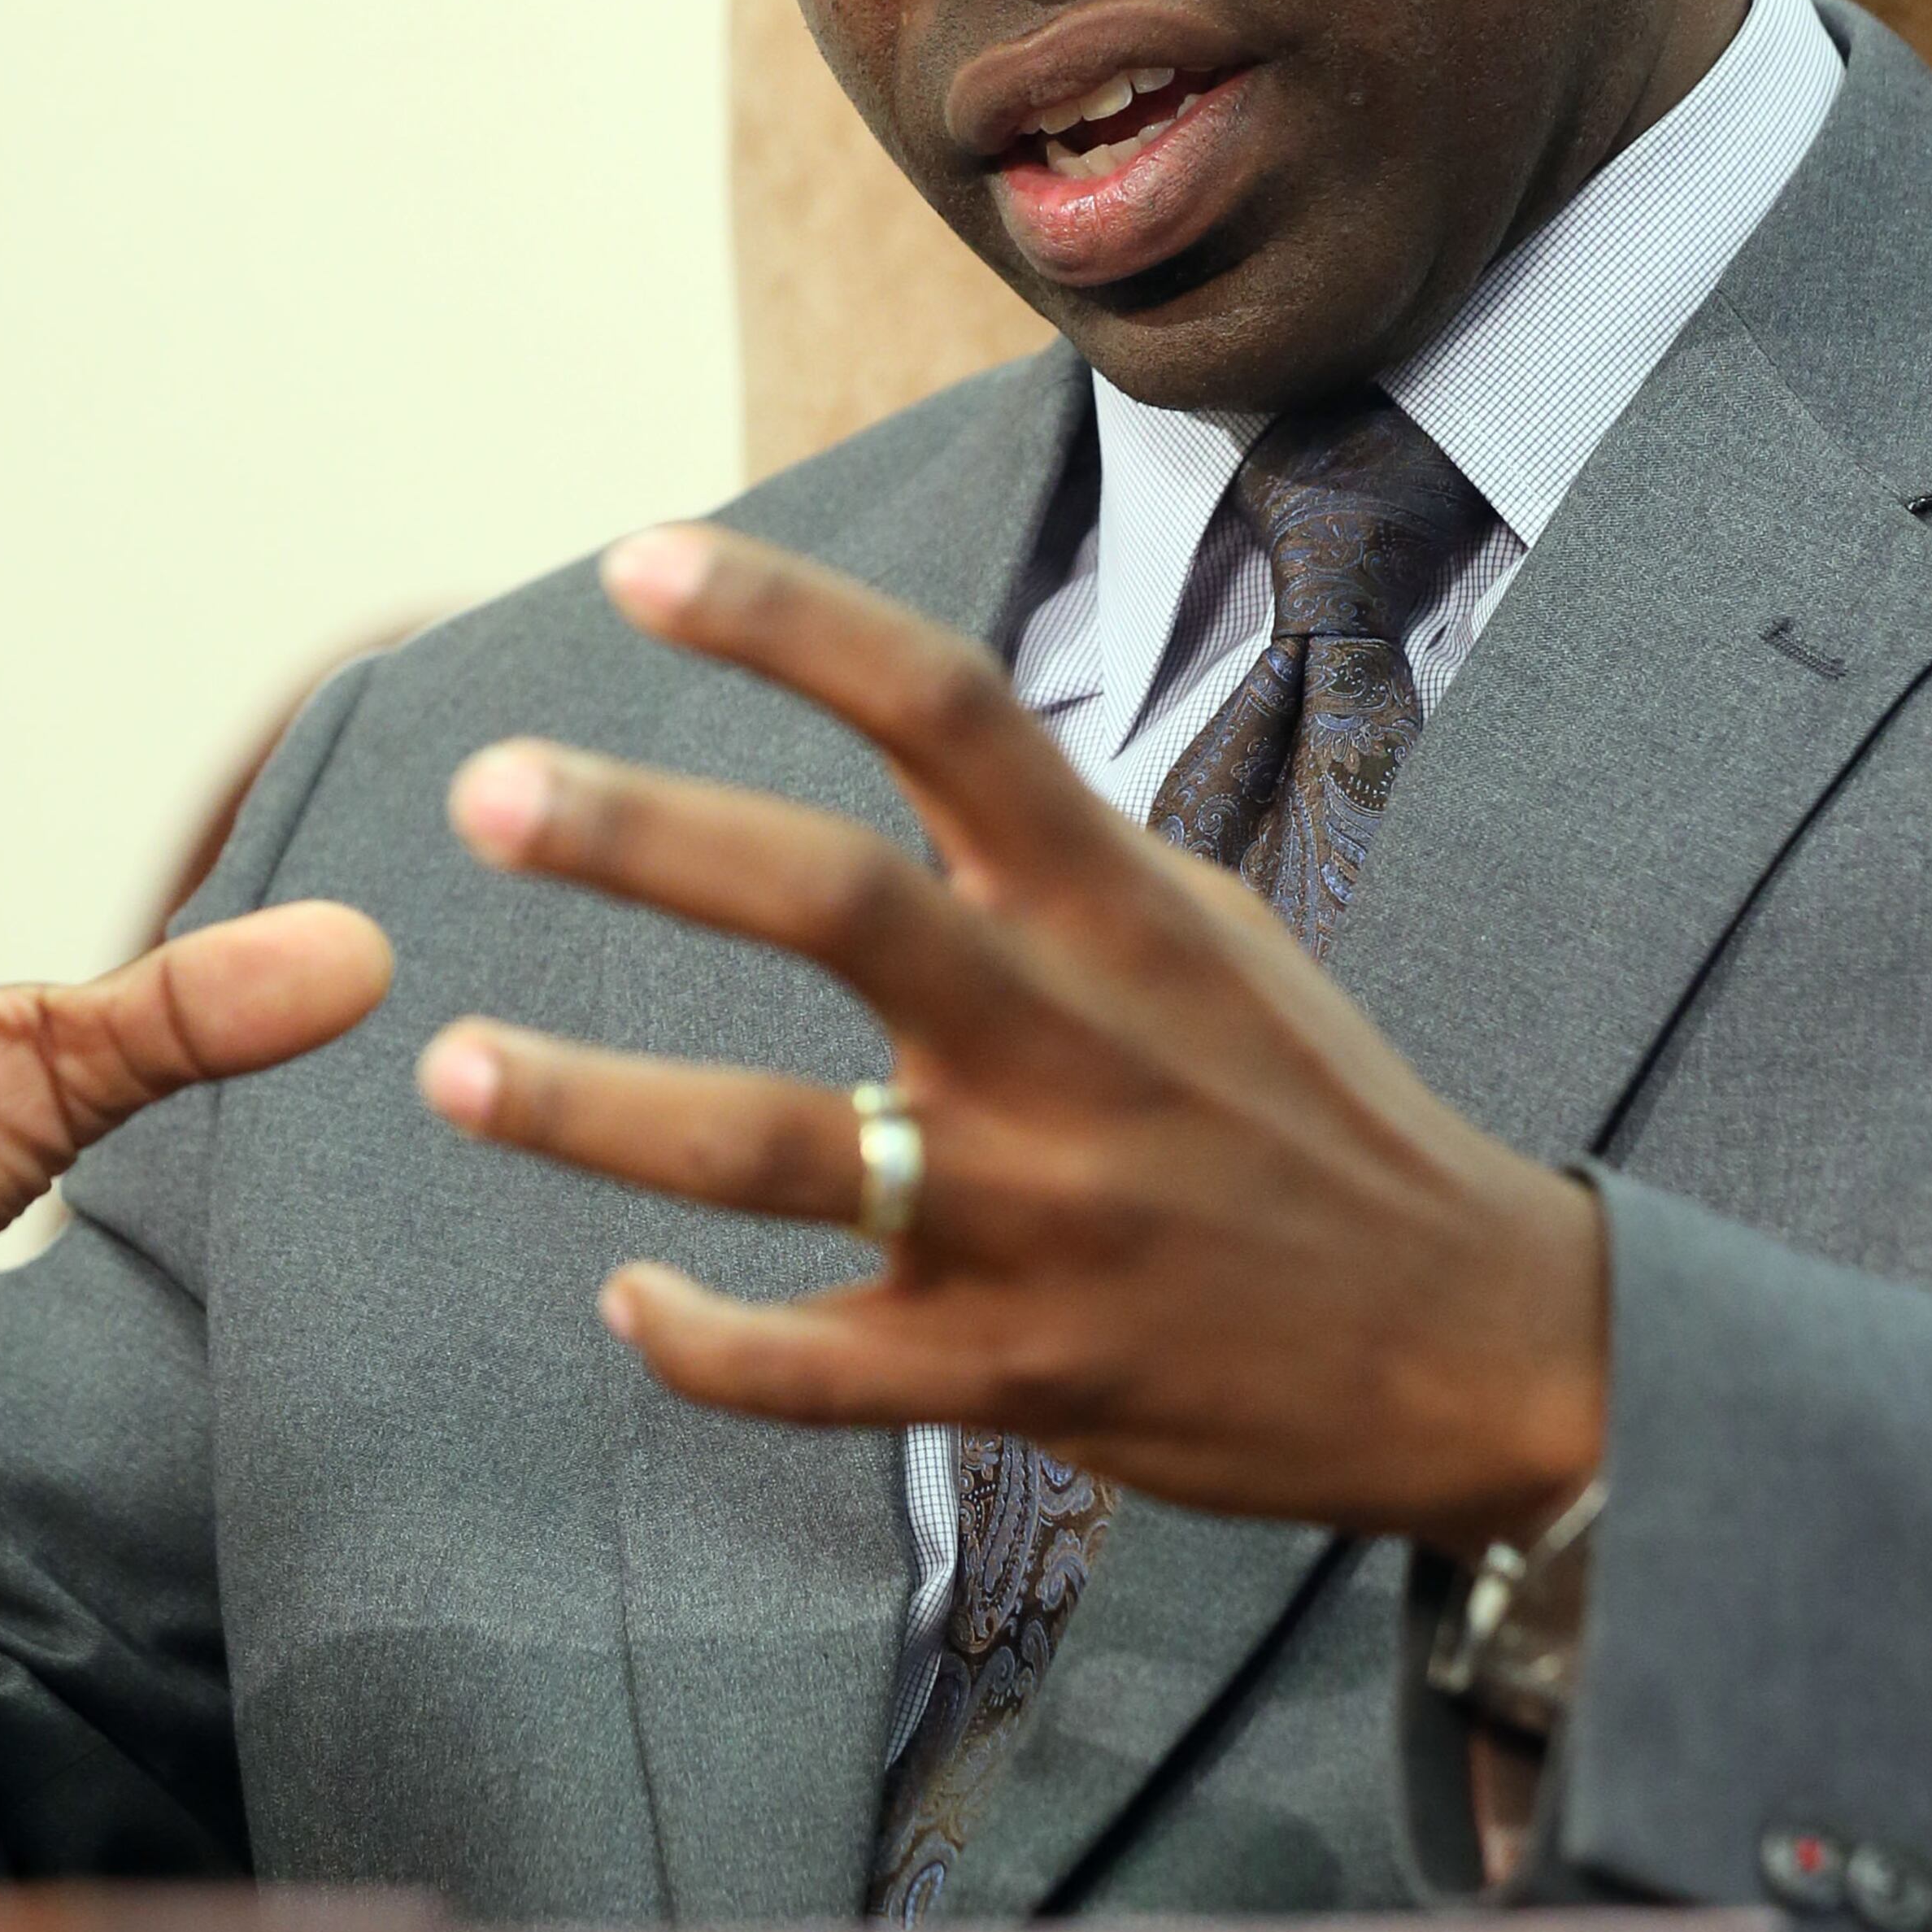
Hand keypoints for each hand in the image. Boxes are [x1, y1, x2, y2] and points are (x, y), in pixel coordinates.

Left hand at [414, 527, 1601, 1553]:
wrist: (1479, 1349)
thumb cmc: (1308, 1114)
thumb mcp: (1205, 939)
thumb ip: (1049, 851)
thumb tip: (904, 735)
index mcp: (1114, 906)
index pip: (947, 707)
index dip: (786, 621)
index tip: (635, 558)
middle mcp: (1070, 1039)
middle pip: (835, 899)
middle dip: (643, 838)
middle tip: (481, 789)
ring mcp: (1041, 1214)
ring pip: (777, 1146)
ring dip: (594, 1110)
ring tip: (451, 1065)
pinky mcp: (1018, 1373)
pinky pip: (811, 1368)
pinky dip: (699, 1337)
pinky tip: (628, 1299)